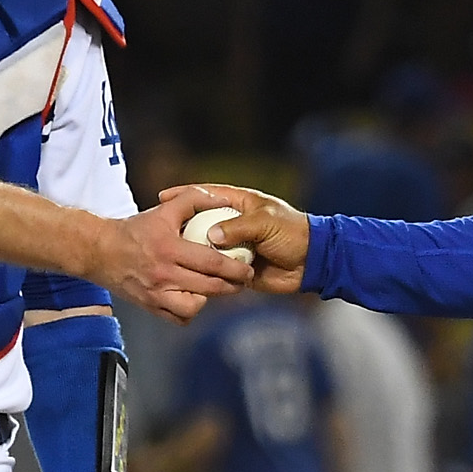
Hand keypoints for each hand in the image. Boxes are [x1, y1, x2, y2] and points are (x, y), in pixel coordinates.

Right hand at [92, 197, 253, 319]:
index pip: (211, 263)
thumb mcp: (164, 209)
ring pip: (194, 307)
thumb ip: (194, 199)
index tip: (248, 269)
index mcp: (169, 248)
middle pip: (209, 287)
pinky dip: (189, 311)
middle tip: (243, 281)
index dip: (235, 269)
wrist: (100, 251)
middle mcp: (163, 274)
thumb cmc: (135, 229)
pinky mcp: (150, 306)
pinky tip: (194, 297)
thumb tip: (222, 199)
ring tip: (215, 288)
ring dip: (209, 299)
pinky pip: (178, 317)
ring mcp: (155, 294)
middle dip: (232, 286)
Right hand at [174, 182, 310, 294]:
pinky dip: (206, 273)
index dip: (185, 195)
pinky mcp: (237, 268)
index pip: (207, 195)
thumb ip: (238, 227)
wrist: (311, 263)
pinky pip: (216, 270)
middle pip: (201, 223)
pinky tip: (187, 276)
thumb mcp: (265, 223)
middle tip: (161, 233)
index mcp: (240, 204)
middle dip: (182, 227)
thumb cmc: (293, 233)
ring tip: (169, 256)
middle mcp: (233, 224)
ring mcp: (234, 247)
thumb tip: (209, 237)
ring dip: (192, 253)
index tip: (163, 197)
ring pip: (206, 250)